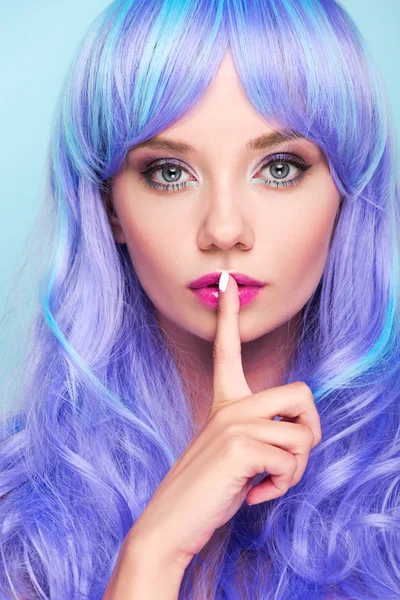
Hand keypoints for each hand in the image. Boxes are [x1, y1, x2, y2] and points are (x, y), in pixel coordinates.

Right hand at [128, 273, 321, 569]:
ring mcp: (233, 423)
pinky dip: (281, 487)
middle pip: (303, 393)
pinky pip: (290, 462)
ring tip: (264, 484)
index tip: (227, 282)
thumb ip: (260, 432)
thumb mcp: (235, 453)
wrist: (170, 523)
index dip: (228, 314)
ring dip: (294, 472)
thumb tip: (301, 434)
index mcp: (225, 402)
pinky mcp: (239, 448)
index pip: (227, 348)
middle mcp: (230, 405)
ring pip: (302, 436)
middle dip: (311, 431)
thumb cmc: (206, 490)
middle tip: (289, 457)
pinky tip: (254, 496)